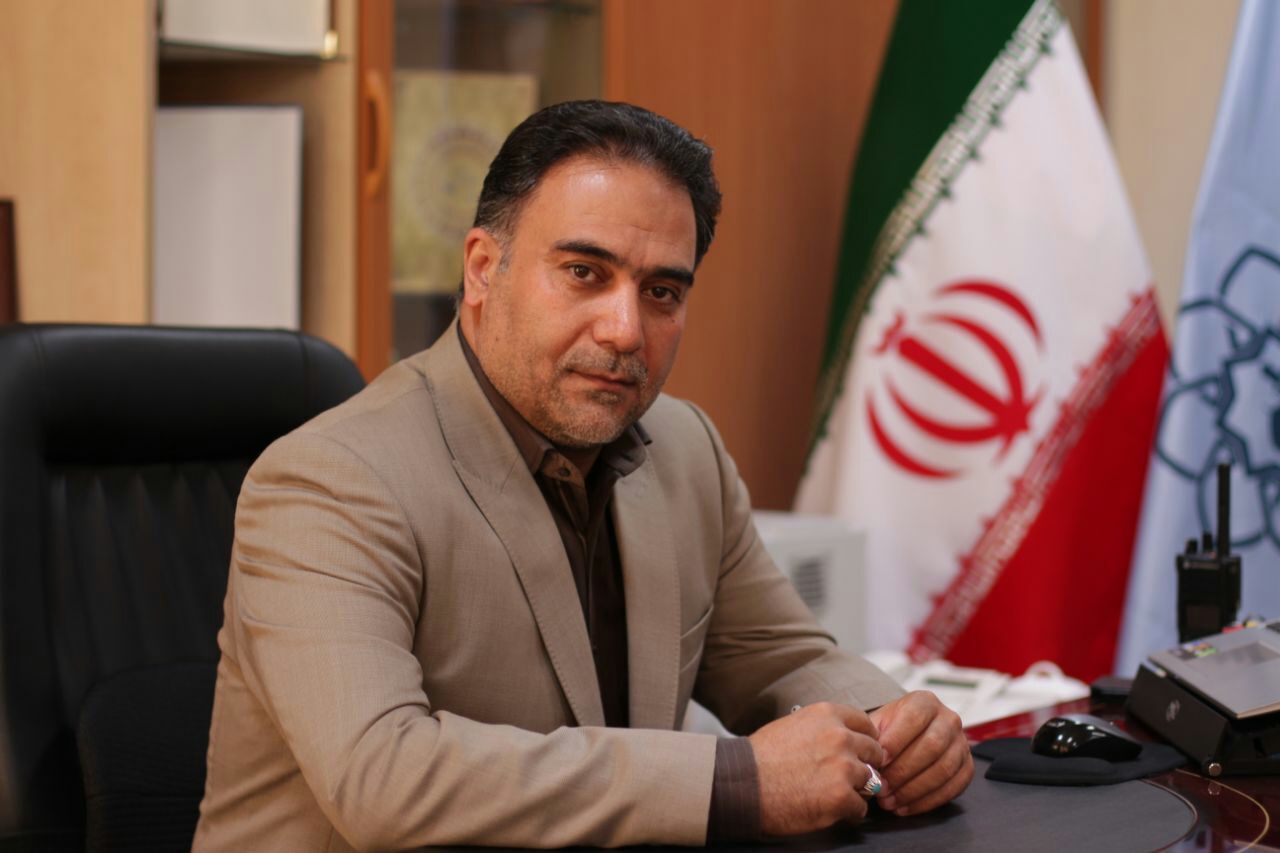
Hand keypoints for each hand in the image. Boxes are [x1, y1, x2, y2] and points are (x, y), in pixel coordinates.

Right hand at [748, 702, 885, 835]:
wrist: (742, 784)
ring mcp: (843, 767)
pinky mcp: (841, 797)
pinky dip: (848, 813)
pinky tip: (830, 809)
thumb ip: (823, 728)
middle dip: (864, 765)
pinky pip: (860, 808)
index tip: (859, 752)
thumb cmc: (761, 757)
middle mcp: (840, 737)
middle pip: (874, 752)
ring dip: (856, 790)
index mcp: (827, 715)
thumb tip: (845, 738)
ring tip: (833, 794)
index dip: (864, 740)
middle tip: (847, 777)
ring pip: (870, 781)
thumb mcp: (793, 724)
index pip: (866, 724)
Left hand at [868, 691, 972, 815]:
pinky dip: (927, 802)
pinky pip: (953, 788)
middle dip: (903, 771)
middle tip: (882, 787)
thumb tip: (869, 757)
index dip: (896, 740)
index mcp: (925, 702)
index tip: (879, 760)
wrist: (907, 737)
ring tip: (890, 801)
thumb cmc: (889, 730)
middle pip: (931, 746)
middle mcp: (948, 719)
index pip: (914, 718)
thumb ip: (871, 735)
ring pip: (943, 769)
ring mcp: (961, 743)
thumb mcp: (877, 723)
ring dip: (914, 790)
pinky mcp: (966, 767)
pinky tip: (905, 807)